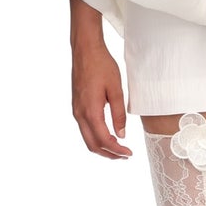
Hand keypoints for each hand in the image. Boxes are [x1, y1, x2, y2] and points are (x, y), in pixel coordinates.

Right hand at [71, 42, 132, 158]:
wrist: (85, 50)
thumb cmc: (102, 66)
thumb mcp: (116, 90)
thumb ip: (118, 114)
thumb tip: (121, 134)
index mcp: (91, 111)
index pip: (104, 140)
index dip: (117, 150)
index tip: (129, 153)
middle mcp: (80, 114)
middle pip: (92, 145)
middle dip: (109, 154)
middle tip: (125, 155)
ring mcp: (76, 110)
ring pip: (87, 138)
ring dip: (102, 147)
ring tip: (118, 148)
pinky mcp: (76, 106)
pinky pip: (84, 129)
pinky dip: (96, 137)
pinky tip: (107, 135)